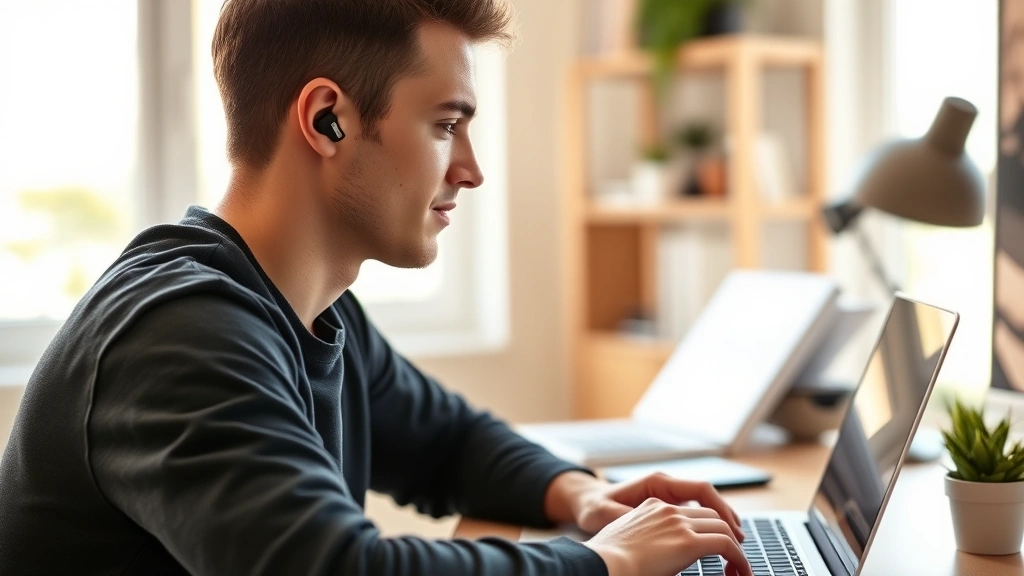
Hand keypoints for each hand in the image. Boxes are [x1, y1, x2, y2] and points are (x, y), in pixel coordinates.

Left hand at [546, 471, 742, 539]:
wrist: (585, 501)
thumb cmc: (593, 507)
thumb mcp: (605, 514)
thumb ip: (626, 517)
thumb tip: (643, 525)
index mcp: (656, 484)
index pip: (700, 490)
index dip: (720, 508)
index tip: (732, 529)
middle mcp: (664, 486)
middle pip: (707, 497)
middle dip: (726, 517)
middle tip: (741, 541)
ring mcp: (665, 495)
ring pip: (703, 504)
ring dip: (720, 520)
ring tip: (736, 542)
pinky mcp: (663, 505)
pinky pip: (693, 511)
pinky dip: (707, 523)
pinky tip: (714, 539)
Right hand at [584, 497, 752, 575]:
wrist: (602, 564)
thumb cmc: (606, 559)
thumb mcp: (625, 539)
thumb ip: (643, 541)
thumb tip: (651, 557)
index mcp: (651, 506)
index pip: (689, 510)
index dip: (706, 526)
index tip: (713, 544)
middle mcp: (667, 509)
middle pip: (711, 515)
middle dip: (726, 535)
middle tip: (731, 559)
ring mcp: (679, 523)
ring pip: (722, 528)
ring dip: (735, 549)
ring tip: (739, 569)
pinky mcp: (688, 542)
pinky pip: (726, 545)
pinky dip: (739, 559)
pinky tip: (741, 573)